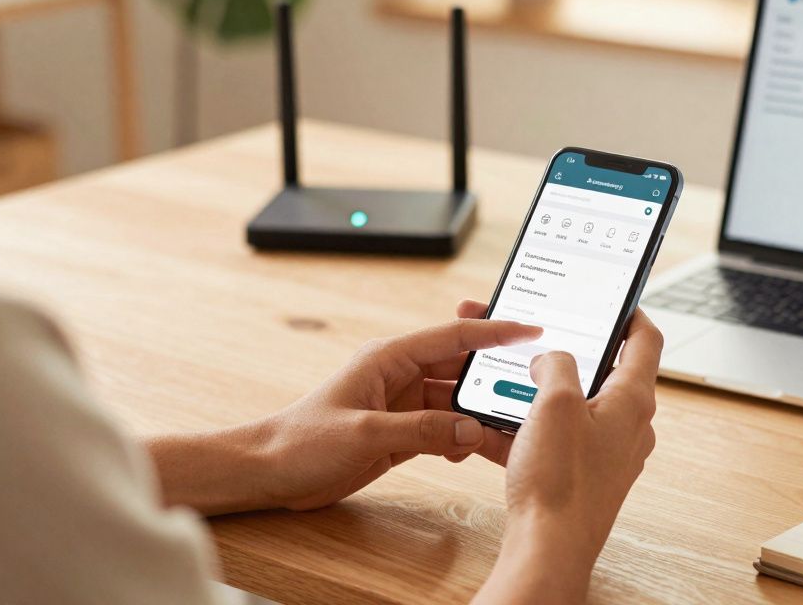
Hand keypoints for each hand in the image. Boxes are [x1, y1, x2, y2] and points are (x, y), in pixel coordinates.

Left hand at [146, 316, 541, 514]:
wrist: (270, 472)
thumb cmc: (302, 441)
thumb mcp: (364, 434)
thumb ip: (420, 430)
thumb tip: (469, 428)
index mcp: (390, 357)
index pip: (454, 336)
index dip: (495, 330)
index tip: (531, 329)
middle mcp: (400, 375)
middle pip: (461, 369)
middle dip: (493, 380)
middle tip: (526, 392)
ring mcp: (403, 404)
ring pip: (456, 403)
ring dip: (478, 415)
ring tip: (505, 428)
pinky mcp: (401, 432)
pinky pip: (444, 429)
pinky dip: (461, 438)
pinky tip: (470, 450)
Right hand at [475, 308, 663, 604]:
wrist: (549, 548)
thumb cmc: (560, 481)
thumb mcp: (554, 402)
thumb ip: (556, 364)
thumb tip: (552, 359)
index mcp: (632, 400)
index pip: (646, 340)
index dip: (631, 313)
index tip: (615, 300)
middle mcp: (628, 426)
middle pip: (605, 373)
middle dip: (568, 354)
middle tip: (542, 340)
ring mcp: (607, 453)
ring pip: (575, 408)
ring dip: (541, 393)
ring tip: (508, 384)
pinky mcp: (584, 476)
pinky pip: (557, 439)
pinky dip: (530, 429)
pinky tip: (496, 428)